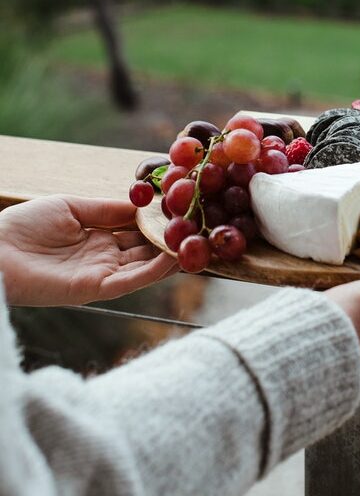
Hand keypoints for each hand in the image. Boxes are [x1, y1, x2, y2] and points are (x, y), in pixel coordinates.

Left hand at [0, 196, 178, 305]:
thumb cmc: (24, 225)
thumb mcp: (71, 206)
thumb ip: (106, 209)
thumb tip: (141, 206)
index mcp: (97, 238)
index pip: (136, 233)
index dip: (158, 226)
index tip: (181, 216)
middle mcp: (104, 258)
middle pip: (145, 252)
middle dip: (170, 243)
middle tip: (198, 234)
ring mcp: (101, 274)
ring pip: (144, 268)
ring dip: (168, 258)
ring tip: (195, 247)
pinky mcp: (95, 289)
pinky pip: (131, 281)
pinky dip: (153, 272)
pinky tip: (172, 259)